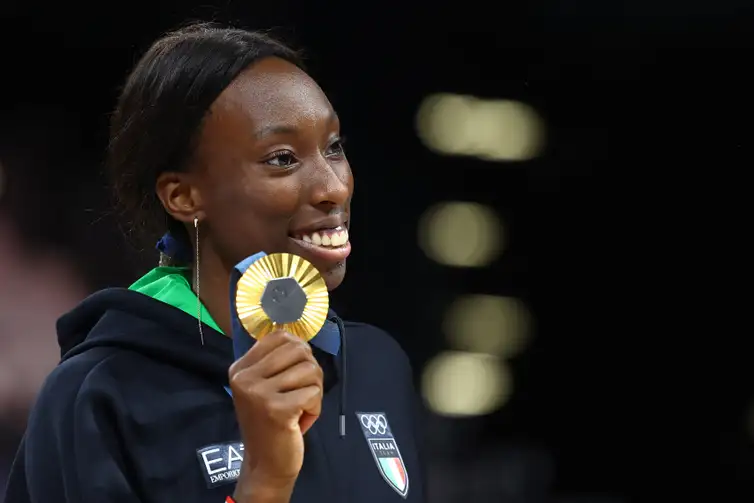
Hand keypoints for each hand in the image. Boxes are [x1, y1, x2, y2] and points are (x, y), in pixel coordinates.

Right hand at [229, 330, 322, 497]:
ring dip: (314, 392)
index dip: (299, 350)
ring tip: (300, 408)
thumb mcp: (263, 387)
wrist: (265, 464)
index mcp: (240, 368)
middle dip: (311, 372)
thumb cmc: (270, 423)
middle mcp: (245, 378)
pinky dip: (315, 407)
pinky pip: (314, 393)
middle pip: (299, 350)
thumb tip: (300, 337)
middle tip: (302, 393)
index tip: (296, 373)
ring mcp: (259, 393)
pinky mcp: (277, 409)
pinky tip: (301, 421)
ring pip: (310, 370)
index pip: (280, 336)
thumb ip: (276, 361)